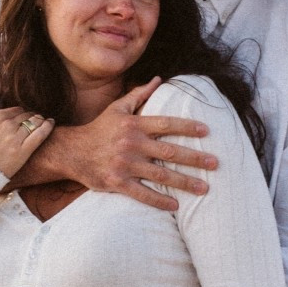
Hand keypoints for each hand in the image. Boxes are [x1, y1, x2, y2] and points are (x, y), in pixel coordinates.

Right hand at [0, 106, 54, 178]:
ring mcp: (16, 138)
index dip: (19, 113)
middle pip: (25, 115)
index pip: (13, 110)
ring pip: (34, 122)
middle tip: (34, 119)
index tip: (22, 117)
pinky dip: (47, 126)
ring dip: (39, 119)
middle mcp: (7, 125)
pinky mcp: (24, 151)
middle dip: (30, 116)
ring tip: (43, 121)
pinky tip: (51, 123)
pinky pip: (40, 134)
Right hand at [38, 79, 216, 212]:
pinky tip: (175, 206)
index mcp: (134, 125)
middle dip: (194, 158)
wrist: (71, 151)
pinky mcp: (117, 183)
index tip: (207, 131)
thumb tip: (159, 79)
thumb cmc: (99, 129)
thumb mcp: (117, 108)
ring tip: (204, 188)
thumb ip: (139, 94)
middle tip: (215, 163)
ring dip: (184, 182)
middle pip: (169, 151)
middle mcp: (132, 144)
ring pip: (160, 175)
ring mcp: (125, 165)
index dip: (187, 126)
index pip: (166, 124)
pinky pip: (142, 194)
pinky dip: (159, 201)